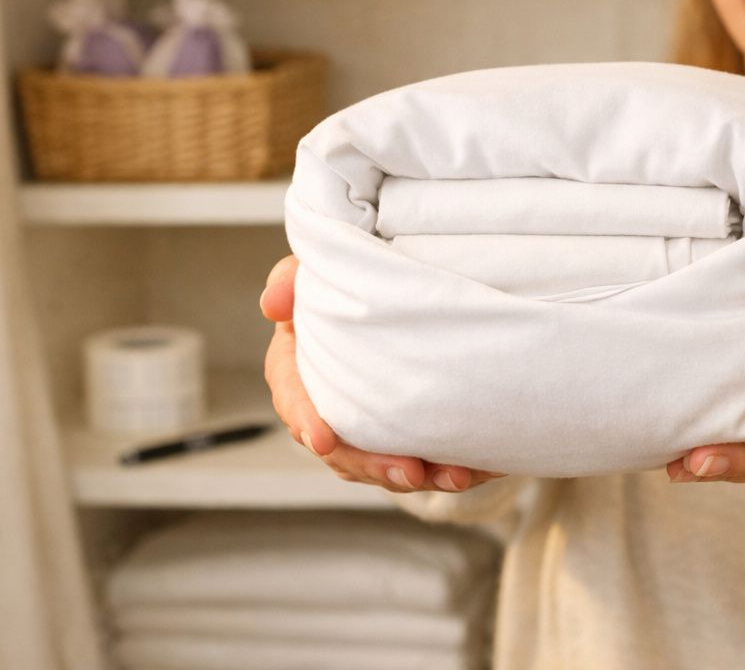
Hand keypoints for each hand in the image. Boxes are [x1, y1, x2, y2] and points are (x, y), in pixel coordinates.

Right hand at [260, 254, 506, 492]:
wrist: (400, 284)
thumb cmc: (351, 272)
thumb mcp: (317, 268)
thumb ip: (291, 278)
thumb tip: (272, 304)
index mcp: (297, 367)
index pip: (293, 397)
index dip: (305, 419)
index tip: (322, 438)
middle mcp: (327, 404)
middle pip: (340, 449)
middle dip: (373, 466)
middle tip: (410, 472)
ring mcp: (363, 425)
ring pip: (379, 466)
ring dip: (415, 476)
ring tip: (455, 476)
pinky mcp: (399, 433)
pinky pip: (416, 461)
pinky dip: (443, 469)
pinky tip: (472, 469)